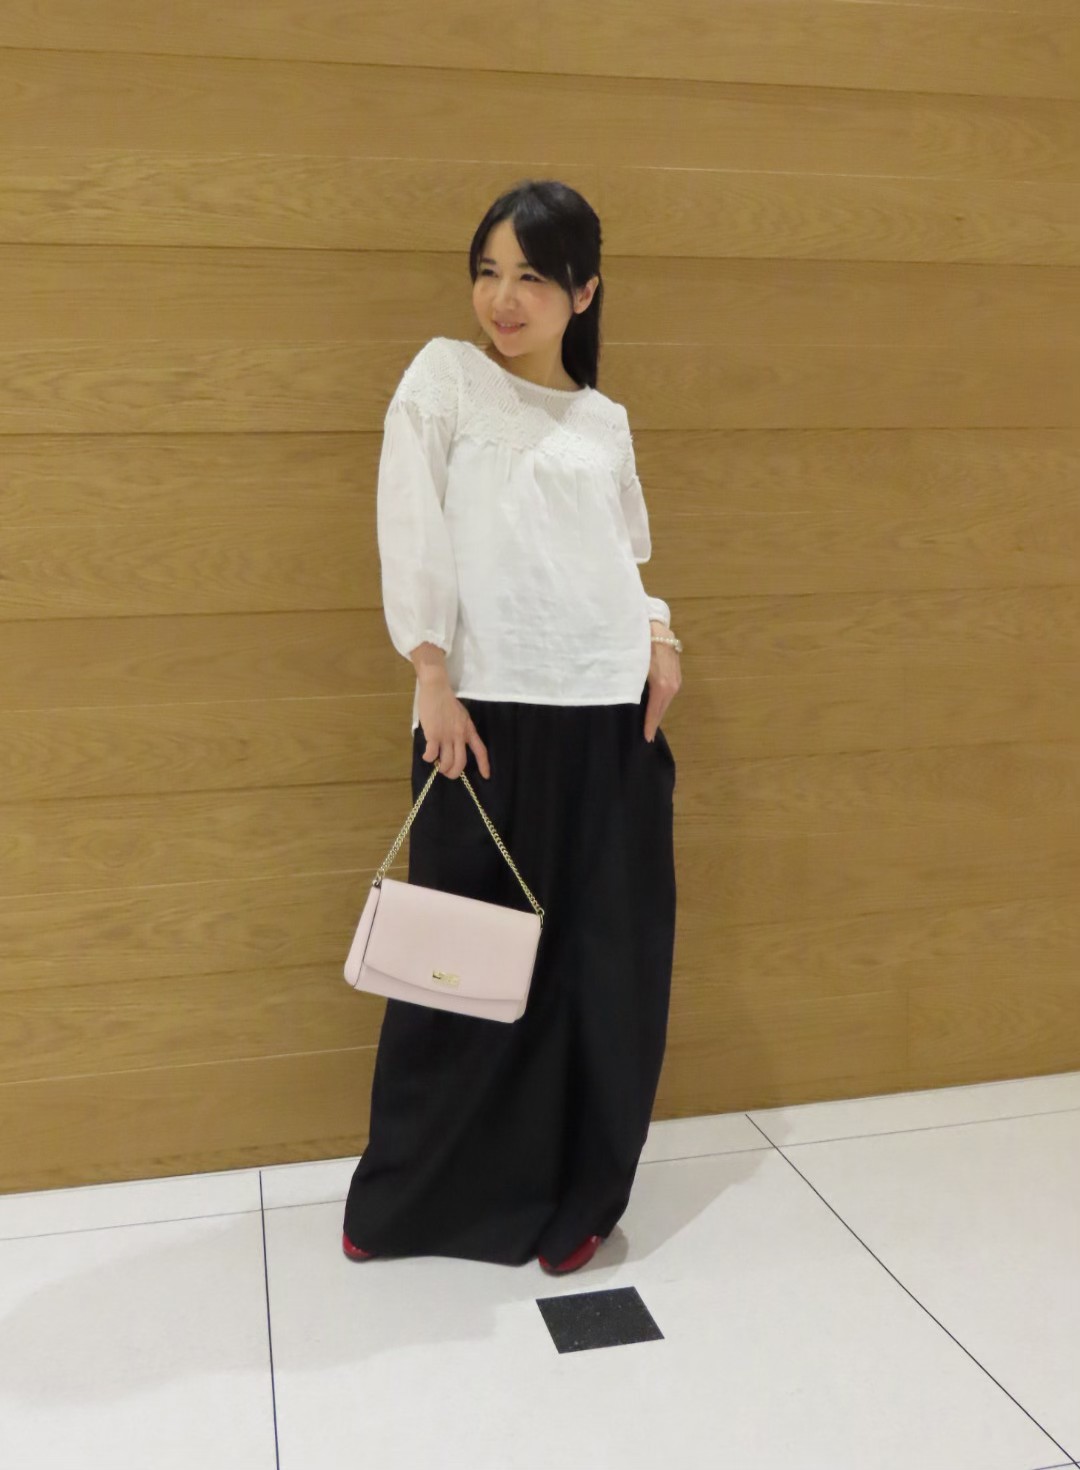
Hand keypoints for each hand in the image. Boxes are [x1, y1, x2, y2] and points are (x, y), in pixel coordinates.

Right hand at [416, 673, 490, 780]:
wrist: (437, 689)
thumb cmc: (447, 701)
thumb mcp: (461, 716)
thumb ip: (461, 730)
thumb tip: (455, 743)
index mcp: (469, 730)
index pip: (481, 750)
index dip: (484, 765)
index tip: (486, 776)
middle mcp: (460, 736)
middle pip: (461, 762)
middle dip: (453, 773)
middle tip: (447, 772)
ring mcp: (447, 736)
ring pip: (446, 762)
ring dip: (441, 768)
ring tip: (436, 764)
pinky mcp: (433, 735)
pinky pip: (431, 754)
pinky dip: (428, 758)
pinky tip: (426, 755)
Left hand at [643, 620, 681, 741]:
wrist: (655, 625)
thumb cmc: (641, 645)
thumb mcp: (633, 667)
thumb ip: (631, 686)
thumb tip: (625, 701)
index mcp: (662, 686)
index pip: (655, 711)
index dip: (649, 725)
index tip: (646, 738)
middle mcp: (673, 685)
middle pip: (662, 708)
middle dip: (654, 721)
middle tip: (647, 736)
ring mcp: (677, 679)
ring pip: (666, 701)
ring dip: (658, 712)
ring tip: (650, 724)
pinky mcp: (677, 673)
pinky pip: (668, 693)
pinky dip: (661, 701)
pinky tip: (655, 706)